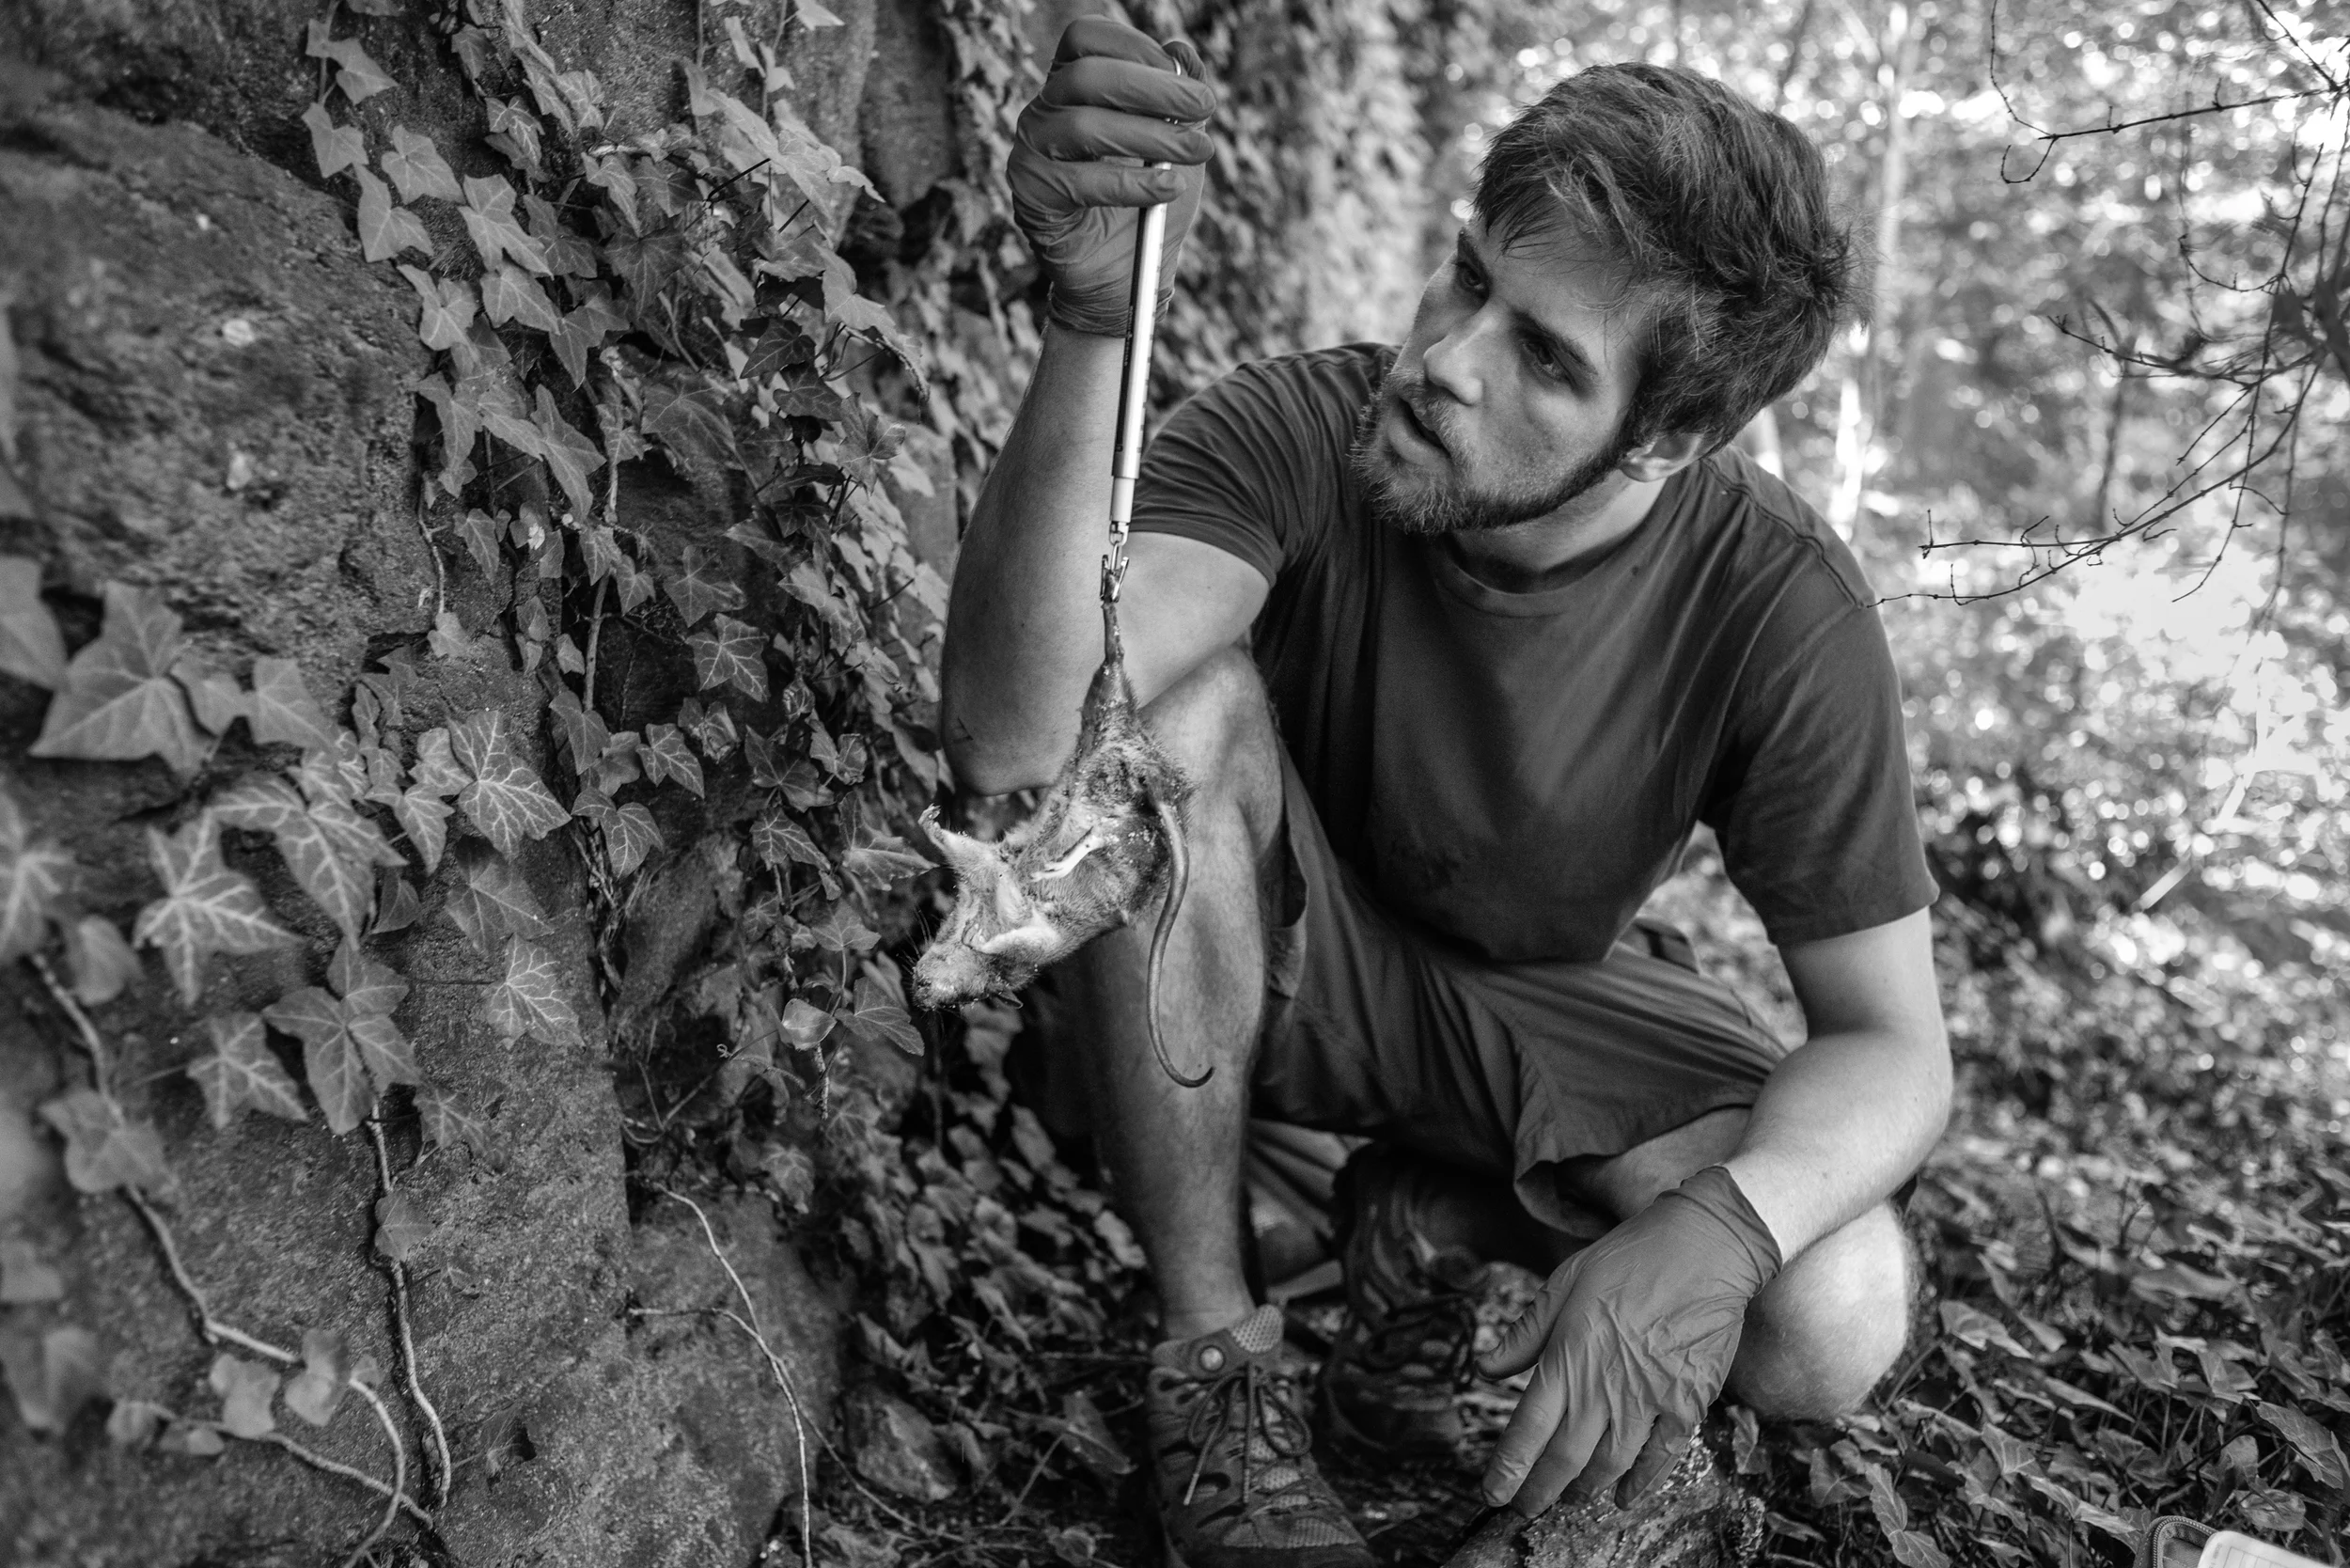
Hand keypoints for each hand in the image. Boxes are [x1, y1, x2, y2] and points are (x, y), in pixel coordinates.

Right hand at [1008, 16, 1216, 336]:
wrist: (1122, 281)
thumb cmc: (1145, 208)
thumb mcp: (1176, 148)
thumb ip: (1181, 102)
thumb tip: (1185, 54)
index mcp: (1071, 87)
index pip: (1085, 38)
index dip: (1133, 46)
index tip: (1180, 73)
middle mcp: (1043, 111)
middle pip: (1086, 76)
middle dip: (1154, 89)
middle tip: (1204, 107)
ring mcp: (1031, 152)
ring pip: (1083, 126)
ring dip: (1151, 137)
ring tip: (1196, 153)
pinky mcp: (1031, 195)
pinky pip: (1081, 183)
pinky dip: (1133, 186)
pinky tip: (1168, 190)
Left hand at [1477, 1166, 1782, 1515]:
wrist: (1704, 1249)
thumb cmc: (1628, 1259)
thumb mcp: (1563, 1282)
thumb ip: (1525, 1334)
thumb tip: (1487, 1368)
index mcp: (1568, 1357)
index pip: (1528, 1429)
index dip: (1508, 1468)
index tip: (1492, 1493)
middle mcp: (1605, 1386)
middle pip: (1565, 1457)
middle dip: (1540, 1491)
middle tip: (1524, 1510)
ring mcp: (1650, 1399)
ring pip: (1610, 1465)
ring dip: (1584, 1489)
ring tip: (1568, 1500)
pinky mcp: (1688, 1403)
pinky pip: (1661, 1457)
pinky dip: (1641, 1483)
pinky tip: (1624, 1497)